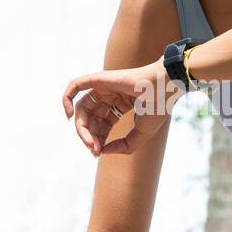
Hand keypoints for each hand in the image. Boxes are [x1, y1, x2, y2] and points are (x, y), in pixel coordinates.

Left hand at [61, 59, 185, 156]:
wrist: (164, 90)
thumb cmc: (158, 107)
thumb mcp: (141, 134)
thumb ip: (123, 146)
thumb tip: (103, 151)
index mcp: (120, 106)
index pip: (101, 125)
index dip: (98, 140)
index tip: (99, 152)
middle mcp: (110, 96)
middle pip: (90, 119)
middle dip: (88, 136)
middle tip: (93, 149)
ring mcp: (103, 87)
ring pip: (82, 108)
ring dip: (81, 127)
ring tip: (88, 141)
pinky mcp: (99, 79)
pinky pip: (75, 85)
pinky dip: (66, 98)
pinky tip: (68, 115)